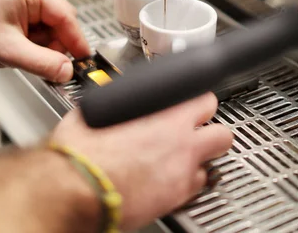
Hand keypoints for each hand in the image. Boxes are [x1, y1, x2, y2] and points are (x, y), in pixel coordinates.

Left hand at [0, 0, 88, 81]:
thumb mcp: (9, 51)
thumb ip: (42, 63)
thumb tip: (67, 70)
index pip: (64, 14)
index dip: (76, 39)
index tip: (84, 58)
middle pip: (60, 20)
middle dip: (57, 44)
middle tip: (54, 65)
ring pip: (51, 26)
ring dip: (45, 45)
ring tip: (26, 56)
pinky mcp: (19, 9)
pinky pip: (40, 27)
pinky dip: (37, 43)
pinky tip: (24, 51)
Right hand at [52, 93, 232, 230]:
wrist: (74, 189)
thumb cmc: (82, 151)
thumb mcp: (95, 110)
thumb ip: (115, 102)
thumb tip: (109, 96)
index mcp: (166, 114)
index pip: (205, 99)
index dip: (199, 103)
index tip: (192, 106)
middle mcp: (181, 142)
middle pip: (223, 133)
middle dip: (211, 132)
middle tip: (194, 134)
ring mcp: (182, 173)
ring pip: (213, 163)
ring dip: (200, 160)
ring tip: (181, 160)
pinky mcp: (175, 200)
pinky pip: (194, 188)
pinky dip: (186, 184)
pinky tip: (168, 181)